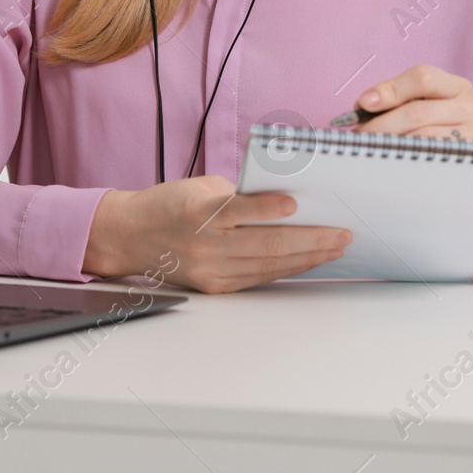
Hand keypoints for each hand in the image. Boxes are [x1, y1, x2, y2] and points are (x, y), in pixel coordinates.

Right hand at [82, 175, 351, 293]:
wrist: (129, 236)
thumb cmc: (168, 204)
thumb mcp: (199, 186)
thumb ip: (238, 194)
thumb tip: (284, 202)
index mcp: (199, 211)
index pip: (240, 210)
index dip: (269, 208)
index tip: (296, 202)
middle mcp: (205, 244)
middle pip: (266, 244)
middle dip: (310, 240)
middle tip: (342, 234)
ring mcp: (211, 269)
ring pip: (269, 265)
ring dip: (307, 257)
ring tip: (335, 247)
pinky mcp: (215, 286)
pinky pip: (259, 278)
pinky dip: (287, 269)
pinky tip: (308, 260)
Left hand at [355, 64, 472, 256]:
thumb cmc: (438, 129)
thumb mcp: (423, 106)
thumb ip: (396, 101)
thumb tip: (362, 107)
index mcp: (456, 87)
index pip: (423, 78)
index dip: (390, 90)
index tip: (364, 104)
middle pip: (419, 112)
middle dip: (382, 125)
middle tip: (359, 137)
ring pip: (424, 140)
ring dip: (390, 146)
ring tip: (370, 151)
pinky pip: (433, 163)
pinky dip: (408, 163)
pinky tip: (393, 164)